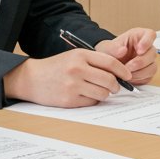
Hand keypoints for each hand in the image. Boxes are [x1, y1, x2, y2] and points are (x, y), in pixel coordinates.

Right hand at [2, 47, 134, 106]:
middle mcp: (77, 69)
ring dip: (105, 94)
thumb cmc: (56, 67)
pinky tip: (86, 95)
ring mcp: (73, 86)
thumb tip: (120, 68)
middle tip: (115, 86)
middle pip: (109, 80)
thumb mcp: (74, 56)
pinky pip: (91, 103)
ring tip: (99, 90)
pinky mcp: (69, 100)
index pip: (110, 63)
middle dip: (116, 85)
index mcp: (80, 55)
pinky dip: (93, 100)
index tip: (127, 75)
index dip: (123, 70)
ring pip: (102, 94)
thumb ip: (95, 60)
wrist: (32, 78)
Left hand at [96, 28, 157, 84]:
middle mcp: (146, 48)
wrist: (107, 65)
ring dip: (139, 73)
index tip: (139, 50)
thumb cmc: (110, 52)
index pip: (150, 35)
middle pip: (152, 54)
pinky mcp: (147, 73)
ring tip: (126, 75)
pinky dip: (138, 79)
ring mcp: (148, 61)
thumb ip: (114, 48)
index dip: (147, 42)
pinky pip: (148, 78)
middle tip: (128, 67)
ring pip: (152, 68)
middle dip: (140, 62)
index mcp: (139, 36)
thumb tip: (123, 50)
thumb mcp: (108, 48)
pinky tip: (129, 79)